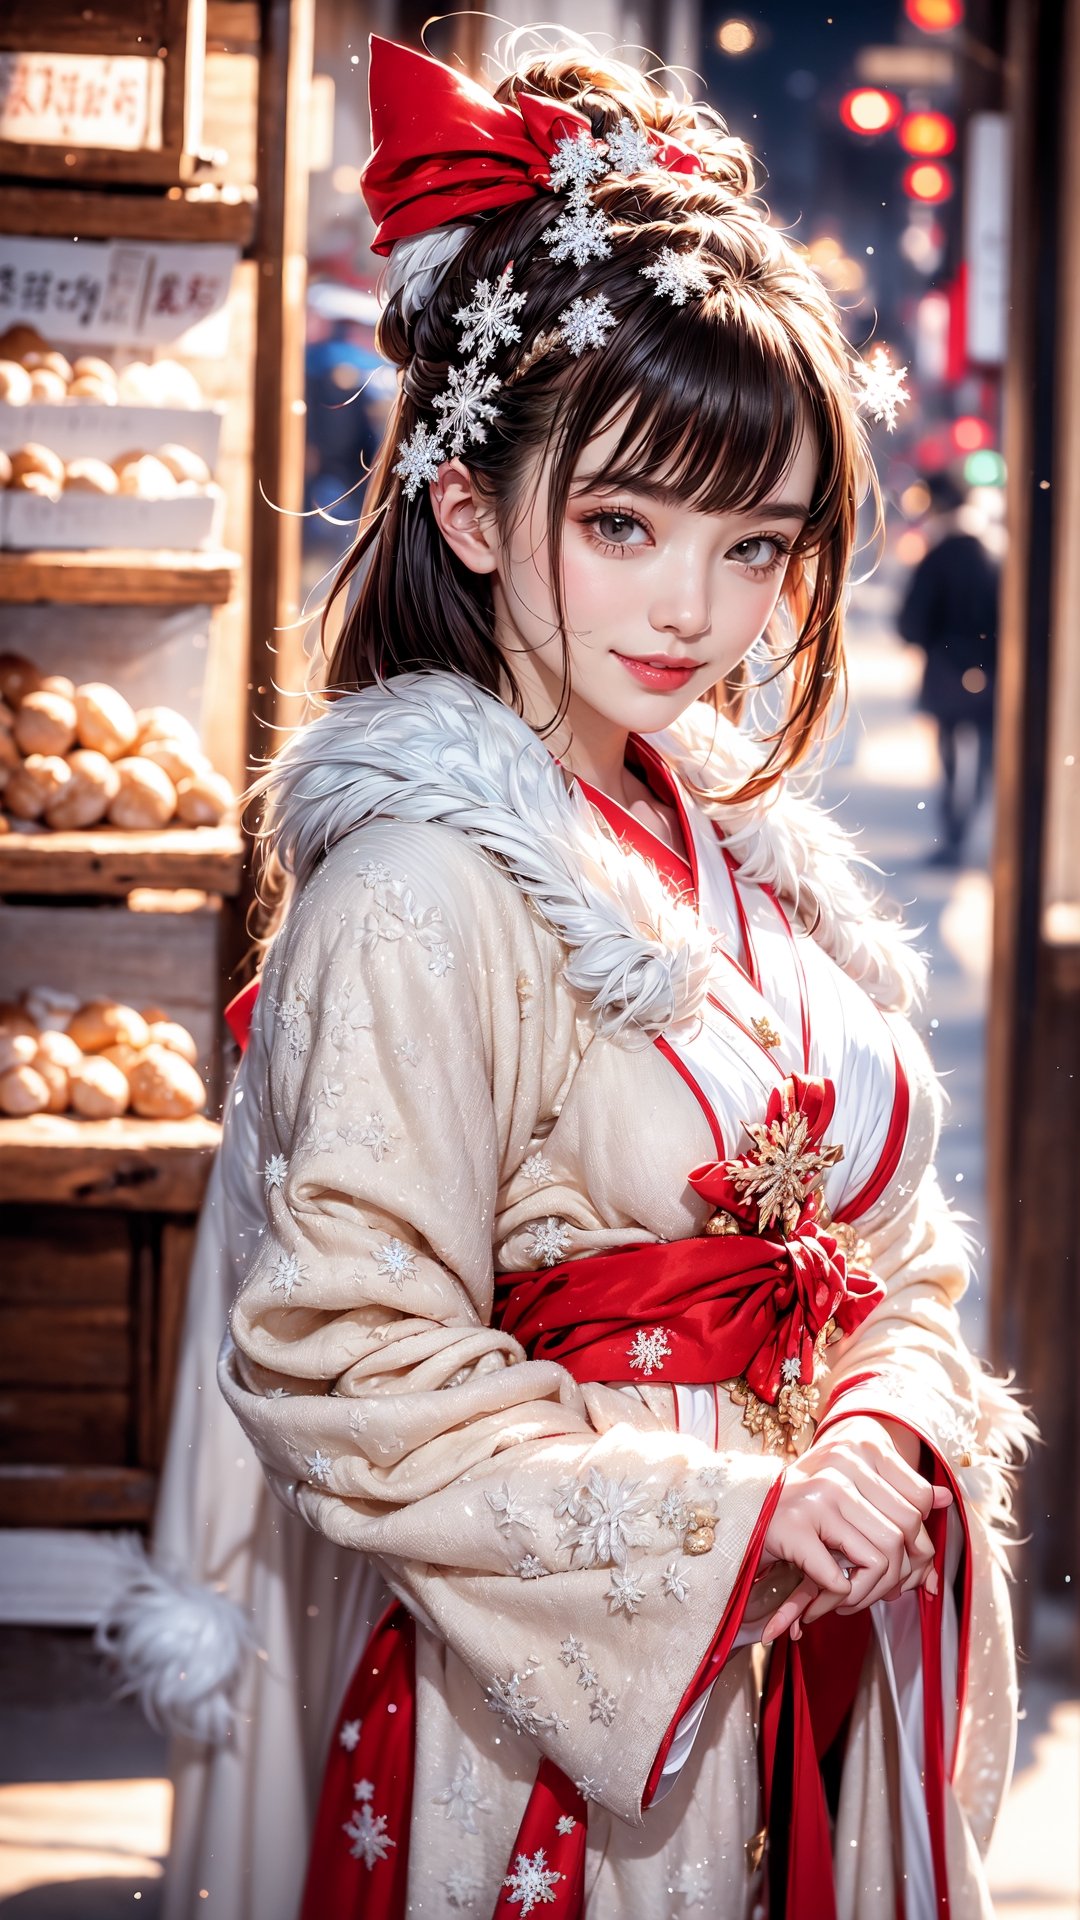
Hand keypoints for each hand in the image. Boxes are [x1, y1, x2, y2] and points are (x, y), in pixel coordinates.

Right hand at [760, 1416, 951, 1643]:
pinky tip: (821, 1596)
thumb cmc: (803, 1505)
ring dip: (865, 1593)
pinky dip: (836, 1597)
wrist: (739, 1508)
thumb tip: (947, 1499)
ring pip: (877, 1560)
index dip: (918, 1544)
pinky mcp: (792, 1527)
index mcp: (861, 1450)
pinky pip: (839, 1579)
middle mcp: (841, 1467)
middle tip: (871, 1592)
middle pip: (902, 1537)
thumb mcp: (852, 1490)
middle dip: (894, 1578)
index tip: (899, 1565)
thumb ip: (897, 1494)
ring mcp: (816, 1496)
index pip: (918, 1503)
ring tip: (847, 1598)